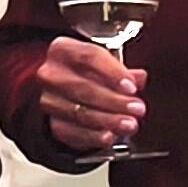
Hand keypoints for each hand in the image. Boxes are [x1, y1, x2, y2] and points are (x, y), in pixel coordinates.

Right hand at [30, 37, 143, 159]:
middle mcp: (51, 74)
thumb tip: (139, 78)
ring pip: (79, 112)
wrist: (64, 91)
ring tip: (129, 124)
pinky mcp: (52, 124)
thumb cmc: (87, 72)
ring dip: (108, 121)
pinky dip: (93, 137)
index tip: (132, 87)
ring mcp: (49, 100)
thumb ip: (123, 70)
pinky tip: (109, 136)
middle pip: (84, 87)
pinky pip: (72, 133)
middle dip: (114, 101)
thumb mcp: (105, 64)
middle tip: (136, 108)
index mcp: (63, 50)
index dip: (113, 73)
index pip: (89, 57)